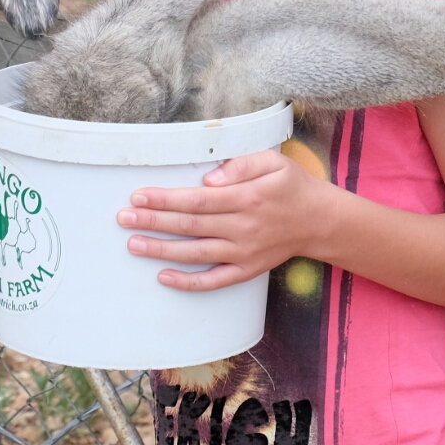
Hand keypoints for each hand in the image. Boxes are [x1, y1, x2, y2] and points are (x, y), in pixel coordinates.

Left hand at [118, 148, 332, 291]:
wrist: (321, 221)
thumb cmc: (292, 186)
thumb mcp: (273, 161)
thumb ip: (241, 165)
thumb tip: (208, 179)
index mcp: (247, 198)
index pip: (198, 199)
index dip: (166, 198)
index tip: (139, 195)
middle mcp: (243, 228)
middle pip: (190, 225)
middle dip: (154, 221)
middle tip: (124, 217)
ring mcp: (244, 253)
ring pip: (195, 253)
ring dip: (162, 250)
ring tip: (133, 244)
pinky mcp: (247, 270)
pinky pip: (214, 281)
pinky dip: (188, 282)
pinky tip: (163, 277)